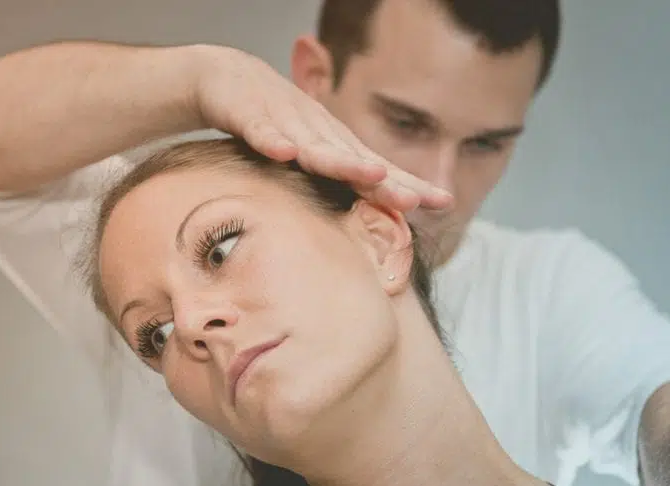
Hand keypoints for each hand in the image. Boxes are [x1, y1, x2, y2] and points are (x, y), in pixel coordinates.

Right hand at [189, 45, 452, 212]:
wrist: (226, 77)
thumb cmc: (275, 123)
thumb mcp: (310, 153)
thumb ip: (335, 181)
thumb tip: (367, 224)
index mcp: (334, 144)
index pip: (376, 168)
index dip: (407, 184)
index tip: (443, 202)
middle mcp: (318, 131)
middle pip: (354, 159)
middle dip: (385, 179)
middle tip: (413, 198)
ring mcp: (286, 121)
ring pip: (314, 145)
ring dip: (340, 160)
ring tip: (369, 173)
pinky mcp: (250, 113)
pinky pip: (262, 129)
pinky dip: (272, 139)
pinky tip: (283, 152)